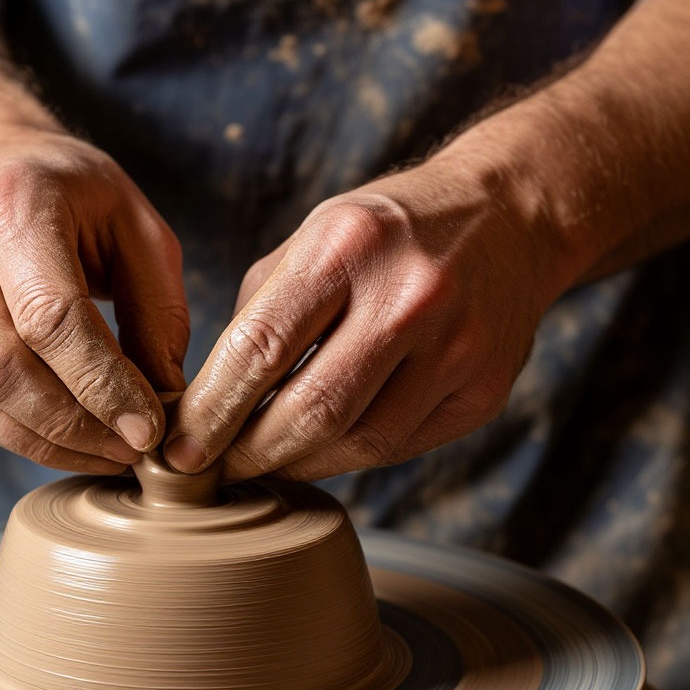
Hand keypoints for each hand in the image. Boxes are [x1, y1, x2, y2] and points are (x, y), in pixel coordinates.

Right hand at [0, 127, 188, 471]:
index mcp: (12, 205)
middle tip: (131, 450)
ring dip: (47, 443)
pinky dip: (19, 436)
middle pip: (2, 366)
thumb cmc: (77, 200)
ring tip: (106, 453)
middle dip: (75, 425)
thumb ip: (158, 313)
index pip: (50, 316)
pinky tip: (67, 442)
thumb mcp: (139, 231)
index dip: (102, 384)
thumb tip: (165, 402)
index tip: (148, 428)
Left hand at [166, 161, 564, 481]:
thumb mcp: (314, 239)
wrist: (511, 218)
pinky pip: (398, 447)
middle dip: (248, 454)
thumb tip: (208, 402)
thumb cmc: (387, 234)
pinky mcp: (485, 393)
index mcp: (348, 246)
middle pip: (310, 412)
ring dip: (296, 465)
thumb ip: (260, 315)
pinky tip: (319, 450)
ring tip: (260, 463)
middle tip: (213, 472)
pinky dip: (347, 457)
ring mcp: (458, 349)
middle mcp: (411, 296)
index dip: (210, 412)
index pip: (260, 349)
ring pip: (357, 445)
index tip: (177, 451)